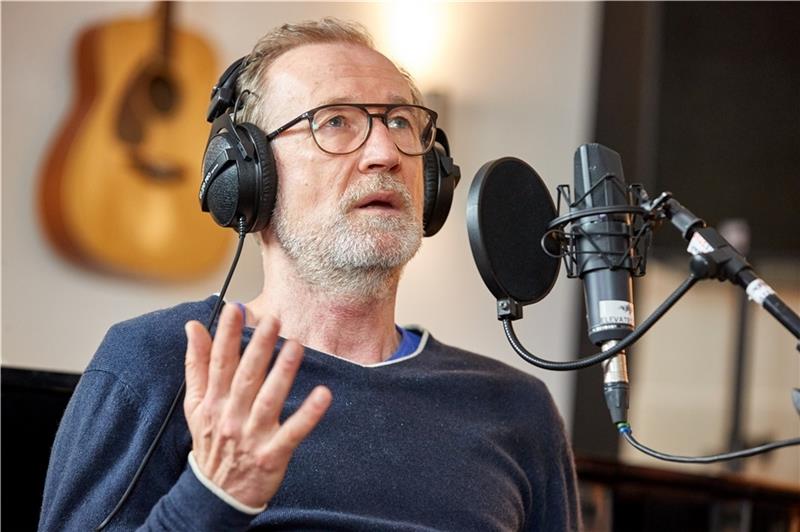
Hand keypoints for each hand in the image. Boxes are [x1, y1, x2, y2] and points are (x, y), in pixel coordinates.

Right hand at [183, 304, 331, 508]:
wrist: (216, 494)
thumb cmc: (211, 442)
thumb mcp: (196, 405)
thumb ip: (196, 364)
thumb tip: (194, 327)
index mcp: (214, 401)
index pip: (220, 362)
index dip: (227, 335)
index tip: (236, 309)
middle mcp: (232, 415)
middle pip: (246, 376)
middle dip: (259, 347)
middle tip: (274, 319)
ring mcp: (253, 435)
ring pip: (269, 399)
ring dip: (282, 373)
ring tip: (295, 346)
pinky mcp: (273, 453)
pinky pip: (293, 432)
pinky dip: (308, 415)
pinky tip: (323, 395)